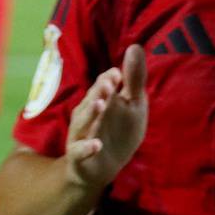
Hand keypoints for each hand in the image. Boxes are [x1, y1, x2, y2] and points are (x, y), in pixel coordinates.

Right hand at [65, 45, 147, 190]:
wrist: (102, 169)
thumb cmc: (118, 130)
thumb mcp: (132, 104)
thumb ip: (133, 79)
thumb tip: (135, 46)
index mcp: (101, 102)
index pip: (103, 87)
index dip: (109, 80)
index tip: (117, 73)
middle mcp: (87, 116)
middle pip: (91, 102)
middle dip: (98, 92)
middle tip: (108, 82)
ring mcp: (81, 136)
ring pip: (82, 123)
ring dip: (91, 113)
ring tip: (101, 103)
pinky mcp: (79, 158)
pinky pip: (79, 152)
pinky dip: (87, 148)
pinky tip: (96, 145)